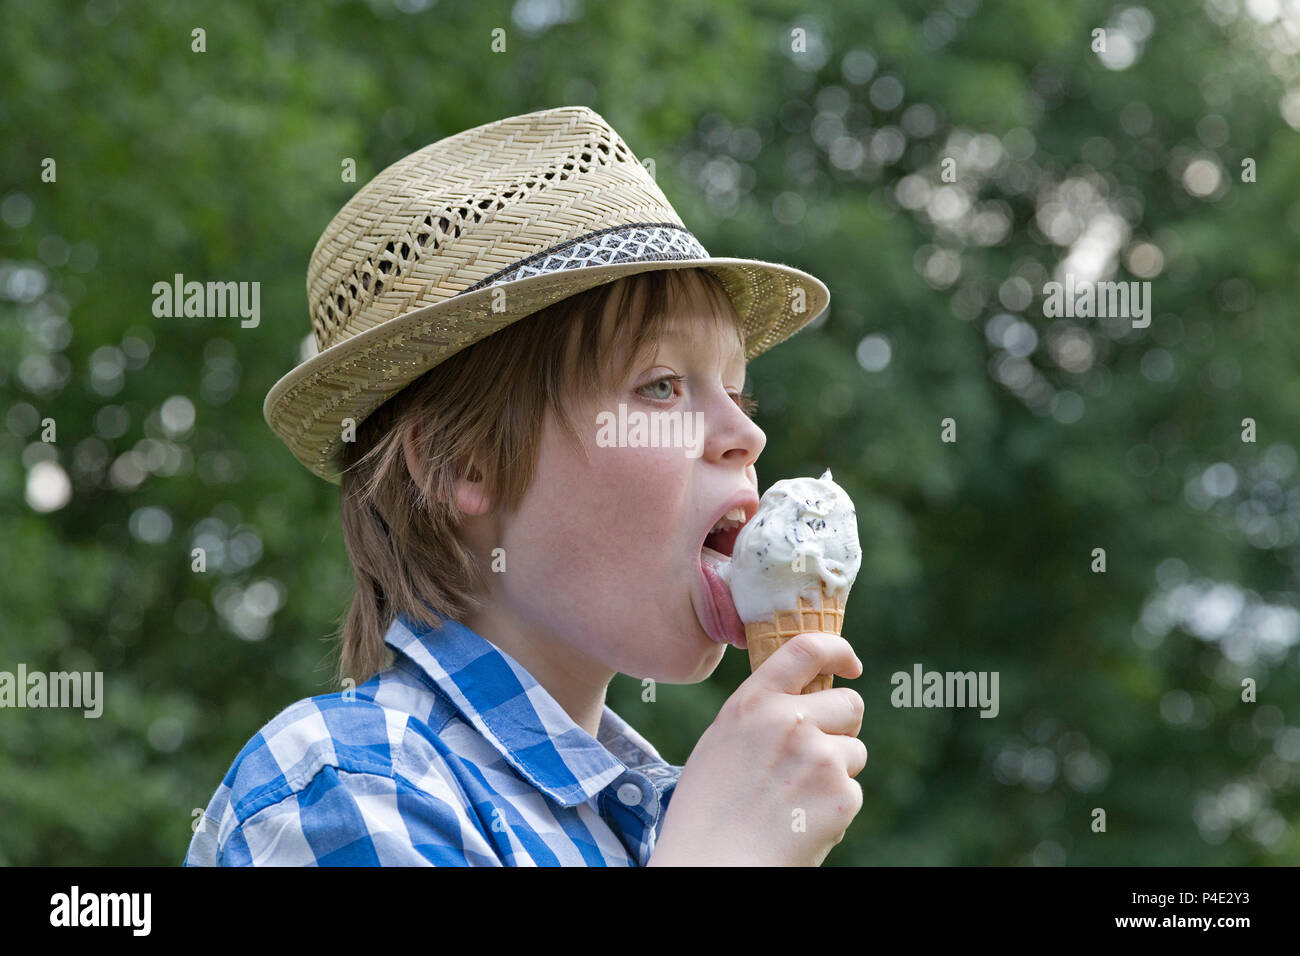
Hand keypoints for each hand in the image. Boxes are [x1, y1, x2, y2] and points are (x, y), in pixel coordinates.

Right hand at [648, 631, 865, 865]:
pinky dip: (834, 808)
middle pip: (850, 704)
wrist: (712, 865)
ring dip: (836, 771)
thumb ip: (761, 714)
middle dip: (842, 726)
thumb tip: (806, 700)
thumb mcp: (723, 741)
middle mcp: (790, 720)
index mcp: (754, 702)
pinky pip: (852, 791)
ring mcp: (820, 757)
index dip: (838, 650)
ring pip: (854, 751)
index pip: (807, 648)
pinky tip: (799, 823)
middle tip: (814, 756)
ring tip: (794, 800)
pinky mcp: (842, 795)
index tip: (850, 664)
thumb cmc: (707, 810)